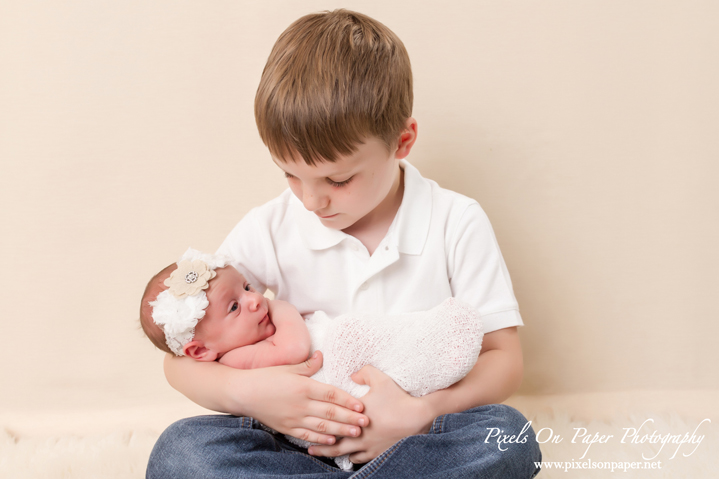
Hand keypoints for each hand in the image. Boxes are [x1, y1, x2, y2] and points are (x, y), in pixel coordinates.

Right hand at [239, 351, 368, 444]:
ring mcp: (294, 418)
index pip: (331, 394)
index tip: (362, 405)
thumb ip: (308, 365)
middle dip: (350, 418)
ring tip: (356, 433)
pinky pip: (307, 436)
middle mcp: (301, 404)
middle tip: (366, 422)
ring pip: (322, 427)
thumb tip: (322, 355)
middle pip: (331, 412)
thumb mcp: (288, 367)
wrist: (242, 393)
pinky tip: (332, 440)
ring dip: (341, 430)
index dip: (348, 400)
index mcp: (303, 386)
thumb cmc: (265, 377)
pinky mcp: (286, 428)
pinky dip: (321, 439)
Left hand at [308, 365, 435, 463]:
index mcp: (354, 416)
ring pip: (346, 455)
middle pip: (334, 445)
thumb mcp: (380, 378)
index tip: (308, 426)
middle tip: (309, 449)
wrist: (418, 417)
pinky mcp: (379, 453)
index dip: (319, 426)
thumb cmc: (398, 397)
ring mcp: (369, 446)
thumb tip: (352, 374)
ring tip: (327, 455)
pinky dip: (353, 458)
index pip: (332, 424)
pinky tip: (350, 457)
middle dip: (320, 448)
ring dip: (335, 455)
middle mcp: (358, 434)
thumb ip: (364, 372)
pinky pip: (361, 459)